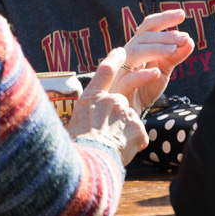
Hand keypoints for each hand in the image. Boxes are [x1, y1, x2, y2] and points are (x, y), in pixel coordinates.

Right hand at [66, 48, 148, 164]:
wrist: (88, 164)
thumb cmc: (76, 147)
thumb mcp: (74, 124)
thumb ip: (86, 115)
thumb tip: (88, 120)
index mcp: (90, 98)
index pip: (104, 71)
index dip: (115, 59)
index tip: (122, 51)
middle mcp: (109, 100)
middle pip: (121, 103)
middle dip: (119, 119)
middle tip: (106, 136)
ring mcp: (125, 112)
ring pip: (131, 120)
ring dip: (125, 133)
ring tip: (111, 147)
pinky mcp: (138, 127)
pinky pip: (140, 135)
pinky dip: (134, 144)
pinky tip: (123, 151)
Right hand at [120, 9, 193, 111]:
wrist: (127, 113)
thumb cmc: (142, 90)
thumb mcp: (162, 71)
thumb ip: (174, 57)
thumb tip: (190, 40)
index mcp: (137, 47)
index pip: (148, 27)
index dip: (164, 19)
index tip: (182, 14)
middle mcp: (126, 55)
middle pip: (143, 37)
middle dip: (164, 35)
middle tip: (184, 37)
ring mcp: (121, 71)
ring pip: (134, 53)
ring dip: (155, 49)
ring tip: (173, 50)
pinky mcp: (119, 90)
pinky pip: (129, 80)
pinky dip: (142, 75)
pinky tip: (156, 72)